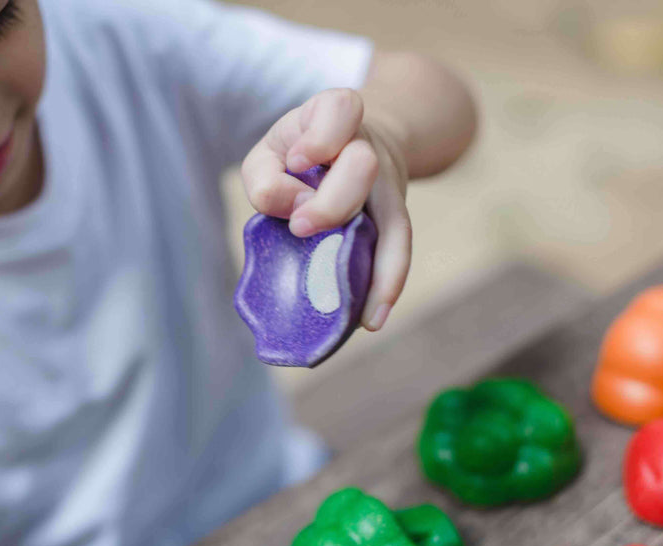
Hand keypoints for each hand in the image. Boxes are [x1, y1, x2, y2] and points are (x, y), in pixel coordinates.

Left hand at [241, 88, 411, 330]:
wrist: (353, 146)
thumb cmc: (300, 153)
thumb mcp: (271, 152)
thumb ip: (264, 177)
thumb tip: (289, 211)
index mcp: (336, 115)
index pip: (341, 109)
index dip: (324, 135)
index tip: (301, 160)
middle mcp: (368, 147)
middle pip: (364, 165)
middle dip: (334, 201)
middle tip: (301, 227)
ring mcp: (386, 185)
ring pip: (393, 216)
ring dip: (371, 259)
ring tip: (353, 303)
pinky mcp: (392, 219)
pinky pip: (397, 250)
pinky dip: (386, 285)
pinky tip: (372, 319)